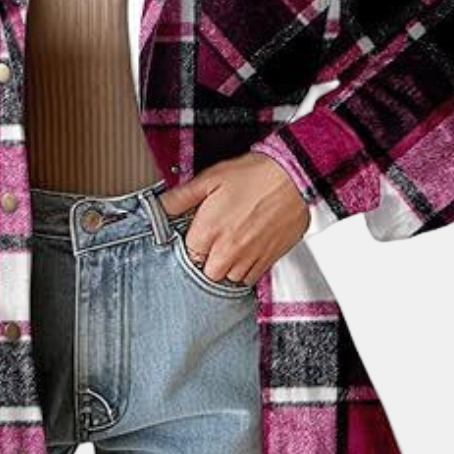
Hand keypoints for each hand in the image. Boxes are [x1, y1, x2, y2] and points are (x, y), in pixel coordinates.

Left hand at [157, 153, 310, 286]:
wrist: (295, 177)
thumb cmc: (256, 174)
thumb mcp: (210, 178)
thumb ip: (181, 197)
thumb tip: (158, 206)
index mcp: (210, 230)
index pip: (188, 255)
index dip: (192, 246)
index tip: (197, 237)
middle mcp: (229, 250)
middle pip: (207, 272)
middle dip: (207, 260)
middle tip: (214, 242)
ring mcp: (250, 257)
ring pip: (229, 278)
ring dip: (226, 267)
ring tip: (231, 247)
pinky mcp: (269, 259)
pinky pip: (251, 278)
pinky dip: (246, 270)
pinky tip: (246, 252)